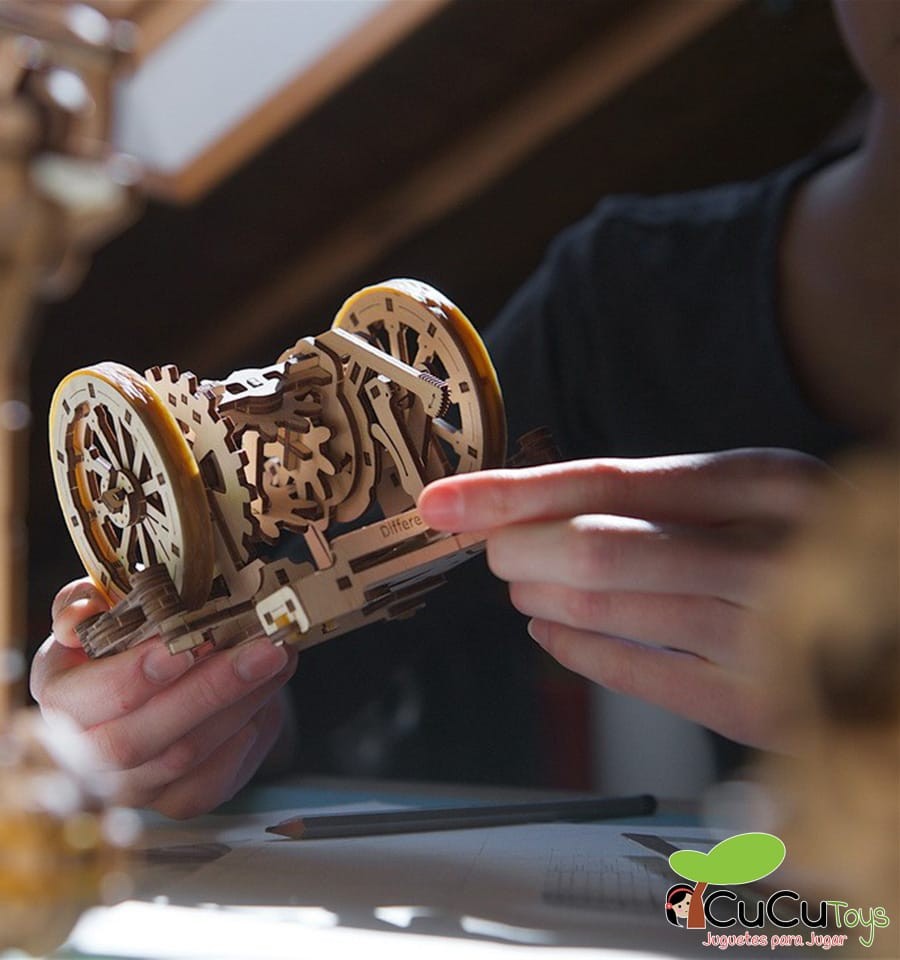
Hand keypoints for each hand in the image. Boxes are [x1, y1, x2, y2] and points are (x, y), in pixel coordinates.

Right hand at [31, 579, 297, 817]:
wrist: (168, 676)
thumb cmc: (132, 638)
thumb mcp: (103, 608)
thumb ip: (84, 604)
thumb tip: (82, 614)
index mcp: (60, 696)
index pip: (79, 702)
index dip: (129, 678)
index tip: (181, 649)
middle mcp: (81, 753)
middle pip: (134, 740)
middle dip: (207, 691)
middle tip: (262, 651)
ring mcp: (127, 786)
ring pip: (180, 757)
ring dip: (239, 705)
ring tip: (277, 659)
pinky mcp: (171, 802)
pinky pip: (207, 787)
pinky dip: (242, 743)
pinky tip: (265, 703)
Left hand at [419, 448, 828, 748]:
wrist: (896, 610)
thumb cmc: (814, 543)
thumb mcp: (759, 492)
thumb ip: (664, 502)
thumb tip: (547, 513)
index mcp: (763, 483)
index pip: (608, 482)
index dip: (513, 493)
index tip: (445, 501)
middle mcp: (766, 552)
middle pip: (597, 549)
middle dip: (520, 549)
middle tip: (493, 549)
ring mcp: (767, 635)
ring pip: (611, 612)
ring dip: (540, 598)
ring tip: (522, 587)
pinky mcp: (759, 705)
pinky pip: (641, 678)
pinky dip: (578, 653)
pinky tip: (550, 637)